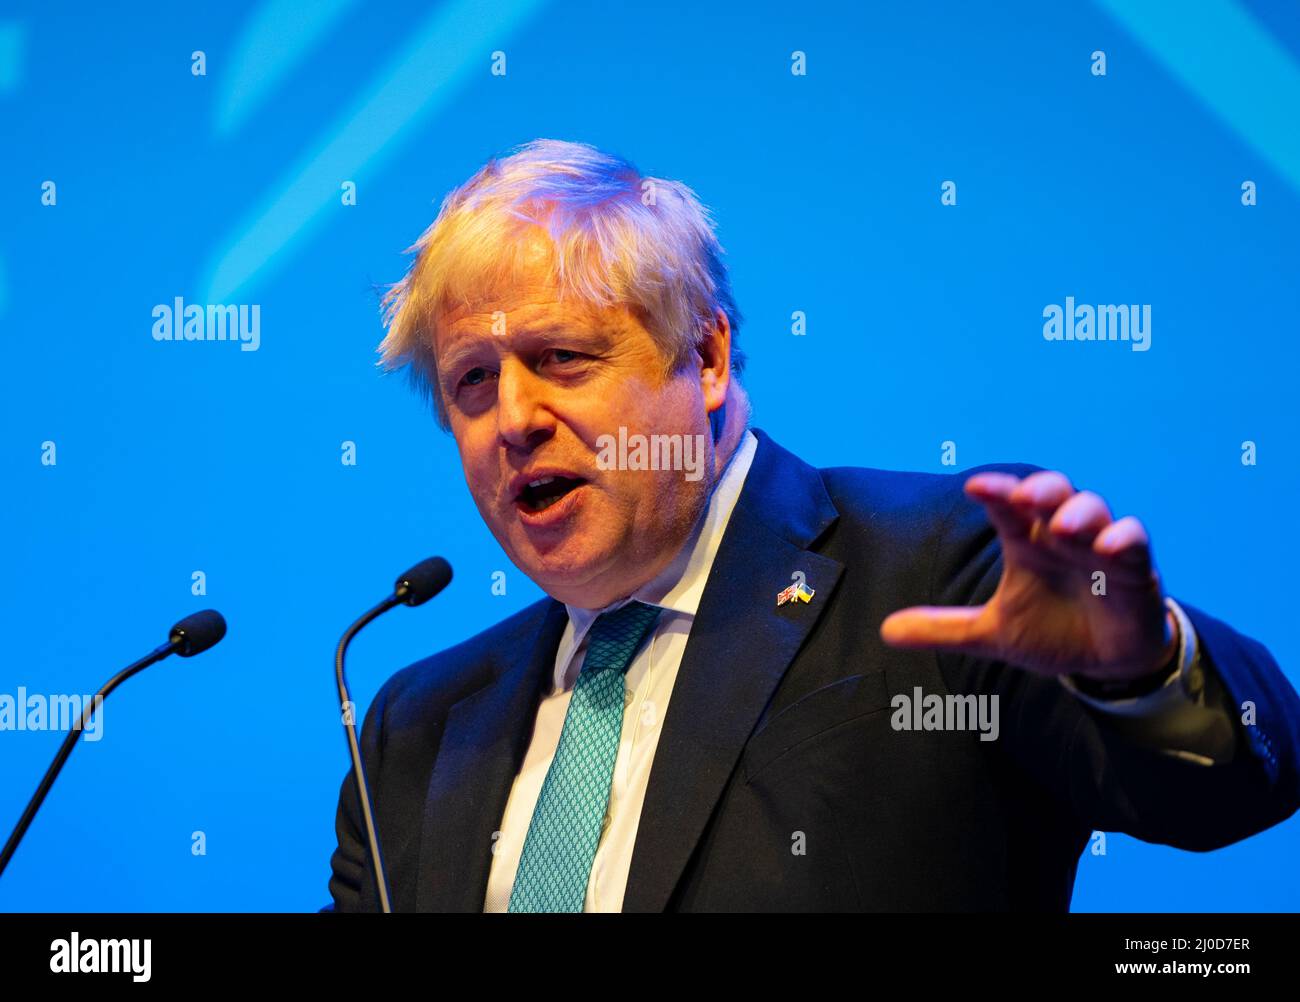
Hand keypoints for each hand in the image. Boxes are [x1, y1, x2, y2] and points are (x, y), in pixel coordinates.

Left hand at [880, 471, 1177, 681]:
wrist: (1103, 663)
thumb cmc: (1050, 632)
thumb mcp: (993, 634)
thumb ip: (943, 629)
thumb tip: (885, 630)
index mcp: (1027, 542)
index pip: (1008, 506)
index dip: (996, 492)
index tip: (973, 486)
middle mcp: (1061, 535)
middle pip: (1054, 493)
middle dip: (1041, 490)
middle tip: (1025, 498)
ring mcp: (1099, 548)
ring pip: (1094, 509)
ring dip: (1081, 513)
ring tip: (1064, 528)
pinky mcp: (1135, 569)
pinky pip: (1135, 541)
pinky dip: (1123, 539)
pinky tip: (1109, 548)